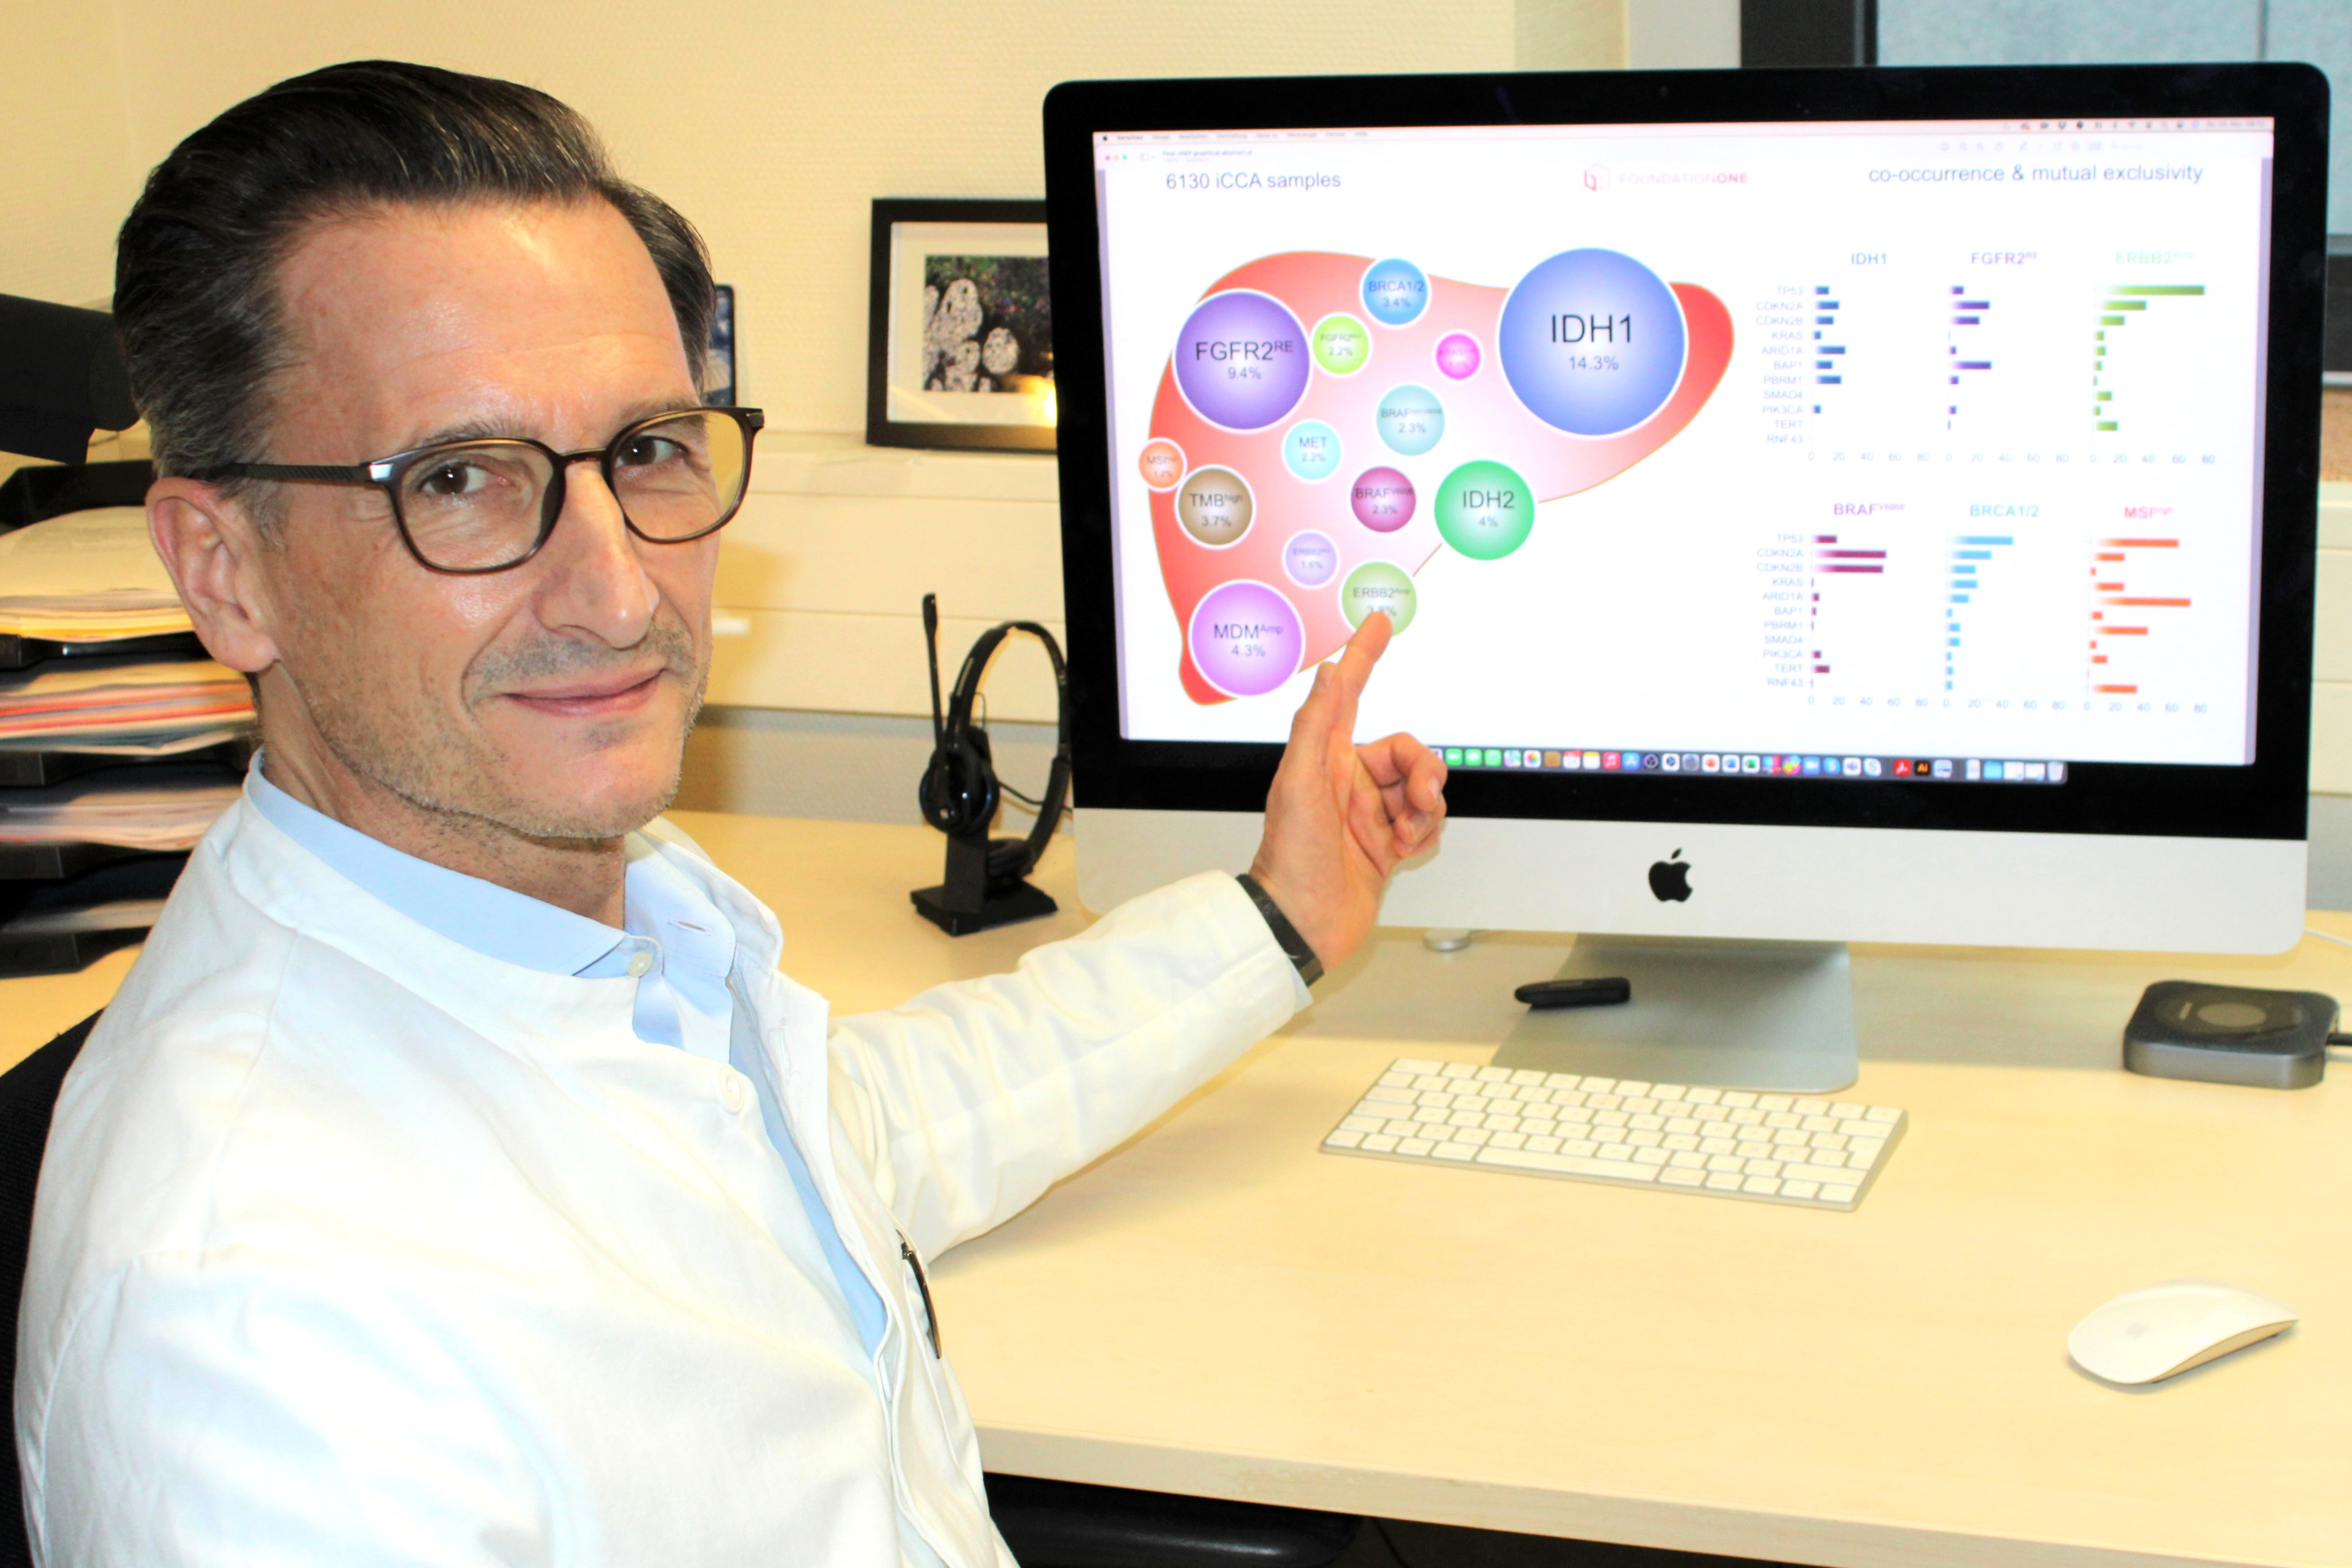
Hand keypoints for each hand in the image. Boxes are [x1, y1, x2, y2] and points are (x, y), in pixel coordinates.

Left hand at [1248, 613, 1446, 971]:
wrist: (1303, 921)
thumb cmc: (1290, 855)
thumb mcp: (1298, 781)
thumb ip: (1315, 724)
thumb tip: (1327, 672)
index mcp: (1326, 757)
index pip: (1347, 693)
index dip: (1364, 655)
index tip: (1378, 623)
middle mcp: (1351, 780)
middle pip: (1408, 750)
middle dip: (1424, 772)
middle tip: (1418, 800)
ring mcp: (1372, 813)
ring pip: (1424, 786)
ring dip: (1426, 807)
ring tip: (1405, 833)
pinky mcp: (1389, 844)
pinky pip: (1427, 822)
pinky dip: (1425, 834)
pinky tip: (1404, 851)